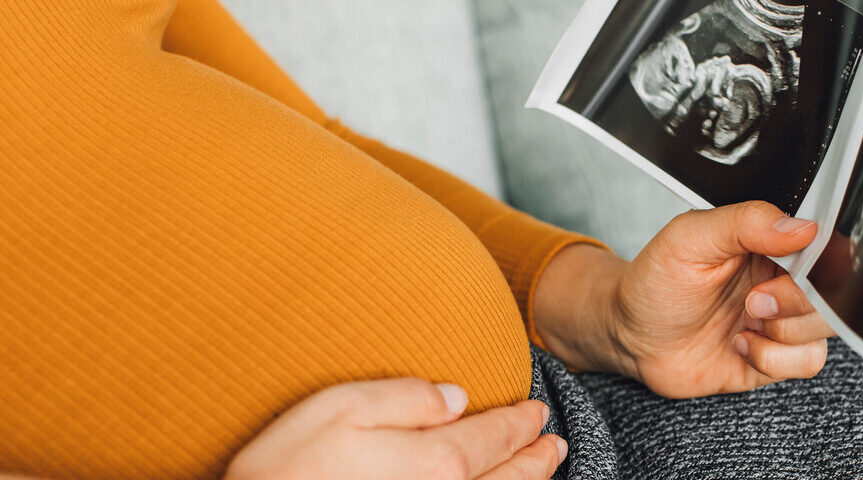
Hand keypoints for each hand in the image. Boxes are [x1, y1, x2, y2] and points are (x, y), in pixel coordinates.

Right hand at [225, 378, 565, 479]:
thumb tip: (457, 396)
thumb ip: (406, 397)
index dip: (519, 422)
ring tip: (543, 470)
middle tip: (554, 442)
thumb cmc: (286, 472)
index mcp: (435, 463)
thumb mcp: (339, 408)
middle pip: (510, 479)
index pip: (493, 437)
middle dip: (536, 458)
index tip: (536, 411)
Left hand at [534, 201, 834, 398]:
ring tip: (744, 321)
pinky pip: (806, 362)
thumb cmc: (655, 281)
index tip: (795, 267)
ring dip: (784, 330)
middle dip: (797, 302)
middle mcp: (783, 281)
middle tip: (754, 300)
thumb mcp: (690, 238)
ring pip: (825, 329)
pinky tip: (742, 345)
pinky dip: (775, 359)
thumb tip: (801, 225)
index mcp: (772, 244)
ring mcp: (781, 321)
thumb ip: (745, 223)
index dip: (822, 262)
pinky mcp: (774, 359)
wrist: (630, 335)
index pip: (827, 247)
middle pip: (834, 292)